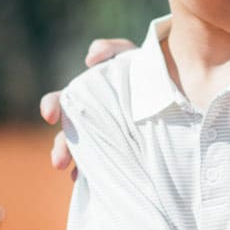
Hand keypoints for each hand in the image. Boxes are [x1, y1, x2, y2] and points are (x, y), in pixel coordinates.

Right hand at [39, 38, 137, 171]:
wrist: (179, 95)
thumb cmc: (149, 73)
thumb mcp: (132, 57)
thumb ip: (111, 49)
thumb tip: (89, 58)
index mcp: (88, 99)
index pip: (61, 102)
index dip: (51, 107)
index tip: (50, 116)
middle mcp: (91, 120)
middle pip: (68, 135)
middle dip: (61, 146)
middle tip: (59, 160)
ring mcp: (105, 140)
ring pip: (83, 154)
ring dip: (76, 164)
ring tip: (73, 174)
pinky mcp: (119, 155)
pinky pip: (102, 168)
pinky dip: (93, 175)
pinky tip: (90, 180)